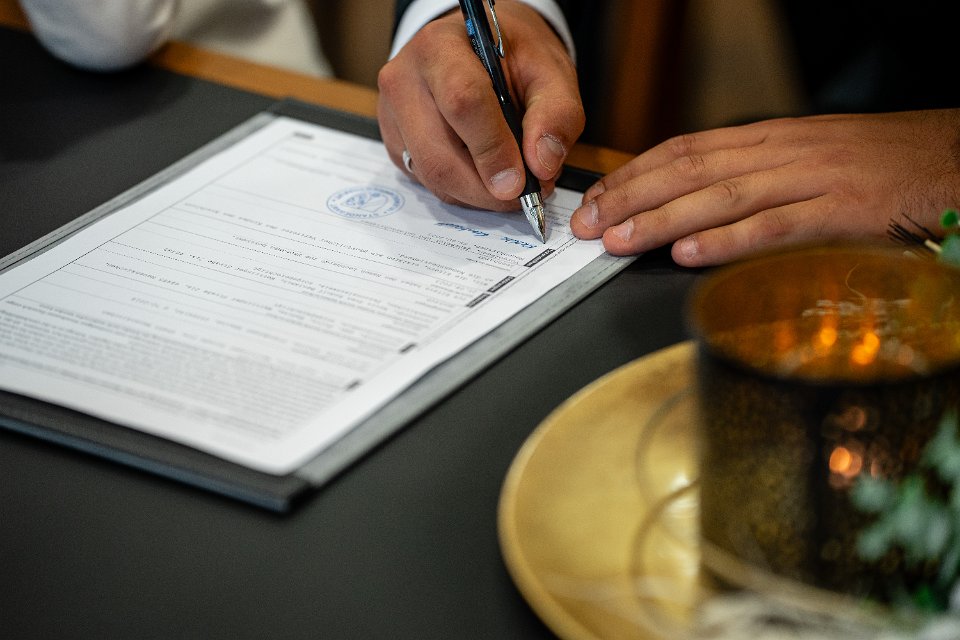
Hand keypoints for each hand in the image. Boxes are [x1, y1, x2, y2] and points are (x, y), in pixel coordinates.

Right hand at [377, 1, 583, 210]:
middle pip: (439, 156)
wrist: (477, 47)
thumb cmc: (511, 56)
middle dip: (487, 189)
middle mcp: (404, 81)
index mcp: (440, 47)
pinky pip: (428, 182)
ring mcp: (393, 116)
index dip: (493, 150)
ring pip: (433, 176)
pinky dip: (465, 190)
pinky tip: (487, 173)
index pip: (462, 103)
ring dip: (479, 194)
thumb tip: (542, 165)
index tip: (521, 182)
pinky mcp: (395, 143)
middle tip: (526, 194)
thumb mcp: (550, 70)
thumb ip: (557, 113)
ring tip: (513, 180)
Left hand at [571, 109, 959, 265]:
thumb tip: (697, 208)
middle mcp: (782, 153)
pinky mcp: (840, 212)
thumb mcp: (809, 160)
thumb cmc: (882, 164)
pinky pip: (773, 227)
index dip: (634, 174)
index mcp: (771, 140)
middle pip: (689, 170)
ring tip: (619, 240)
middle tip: (589, 224)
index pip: (684, 150)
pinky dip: (726, 242)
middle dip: (631, 198)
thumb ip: (756, 179)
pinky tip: (687, 255)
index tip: (598, 198)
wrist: (956, 159)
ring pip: (720, 197)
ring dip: (662, 221)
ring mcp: (811, 180)